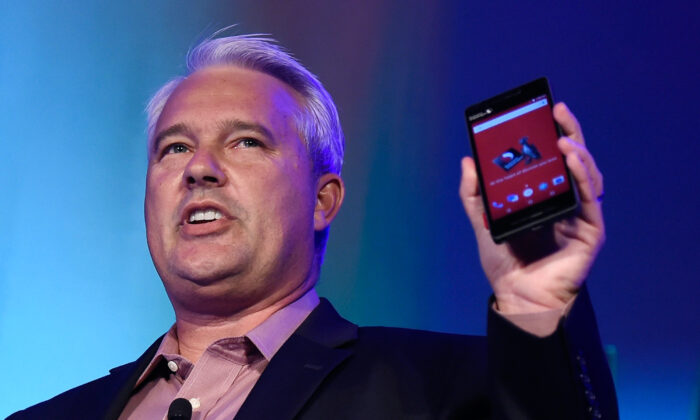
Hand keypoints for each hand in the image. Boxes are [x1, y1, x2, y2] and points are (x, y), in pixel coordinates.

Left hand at [459, 103, 604, 313]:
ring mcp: (581, 215)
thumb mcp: (482, 222)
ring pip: (587, 174)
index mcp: (544, 196)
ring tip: (562, 136)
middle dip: (569, 131)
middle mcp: (566, 202)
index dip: (550, 133)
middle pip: (574, 159)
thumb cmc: (504, 262)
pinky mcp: (591, 231)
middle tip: (557, 109)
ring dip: (578, 151)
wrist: (516, 296)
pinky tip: (572, 159)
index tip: (541, 110)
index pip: (552, 158)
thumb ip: (473, 194)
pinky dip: (582, 176)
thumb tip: (468, 160)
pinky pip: (591, 199)